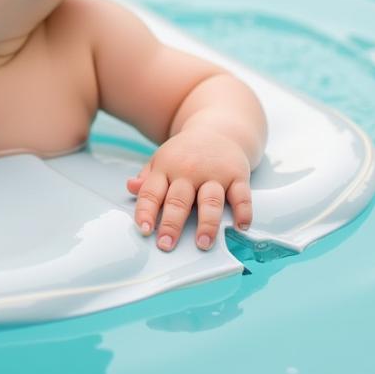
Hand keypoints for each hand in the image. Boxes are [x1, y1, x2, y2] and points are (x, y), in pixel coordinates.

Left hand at [126, 128, 252, 251]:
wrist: (218, 129)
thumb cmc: (185, 153)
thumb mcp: (161, 160)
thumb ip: (146, 178)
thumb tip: (131, 187)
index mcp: (166, 168)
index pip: (151, 192)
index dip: (145, 212)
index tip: (144, 231)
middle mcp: (188, 171)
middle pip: (178, 200)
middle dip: (172, 224)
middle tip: (166, 244)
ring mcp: (214, 173)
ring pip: (210, 200)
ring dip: (207, 223)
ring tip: (202, 243)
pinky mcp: (237, 175)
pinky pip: (241, 195)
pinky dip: (243, 211)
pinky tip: (240, 227)